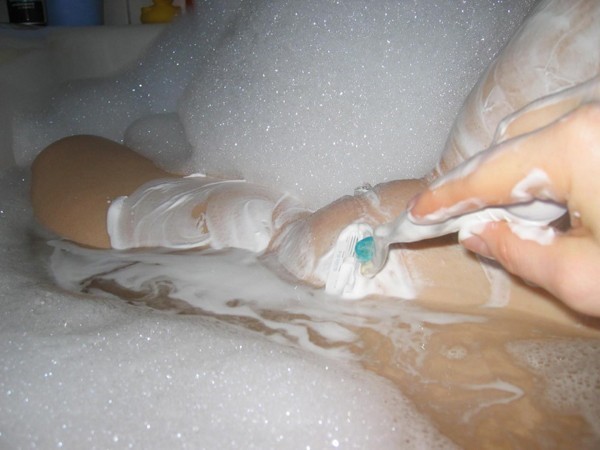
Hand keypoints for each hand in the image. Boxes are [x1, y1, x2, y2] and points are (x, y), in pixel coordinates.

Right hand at [410, 103, 599, 315]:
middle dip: (484, 182)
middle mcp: (591, 108)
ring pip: (537, 123)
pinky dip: (550, 148)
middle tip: (470, 220)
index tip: (417, 213)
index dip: (446, 197)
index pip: (487, 174)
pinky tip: (562, 184)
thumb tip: (477, 233)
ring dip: (518, 164)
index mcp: (578, 145)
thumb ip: (520, 253)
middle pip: (508, 142)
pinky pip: (568, 118)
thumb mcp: (589, 279)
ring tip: (529, 208)